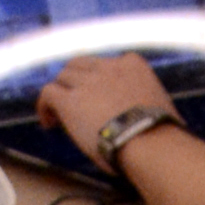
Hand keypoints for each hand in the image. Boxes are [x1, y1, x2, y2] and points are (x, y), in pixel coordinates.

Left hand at [40, 54, 186, 174]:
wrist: (149, 141)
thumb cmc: (159, 133)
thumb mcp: (159, 104)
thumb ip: (146, 102)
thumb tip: (151, 120)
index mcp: (133, 64)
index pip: (106, 64)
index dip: (96, 80)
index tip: (96, 98)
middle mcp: (108, 67)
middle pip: (80, 65)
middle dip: (74, 82)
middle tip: (73, 104)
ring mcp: (88, 82)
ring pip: (62, 76)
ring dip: (59, 93)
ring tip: (58, 117)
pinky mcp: (70, 101)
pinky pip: (47, 93)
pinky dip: (44, 106)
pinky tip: (48, 123)